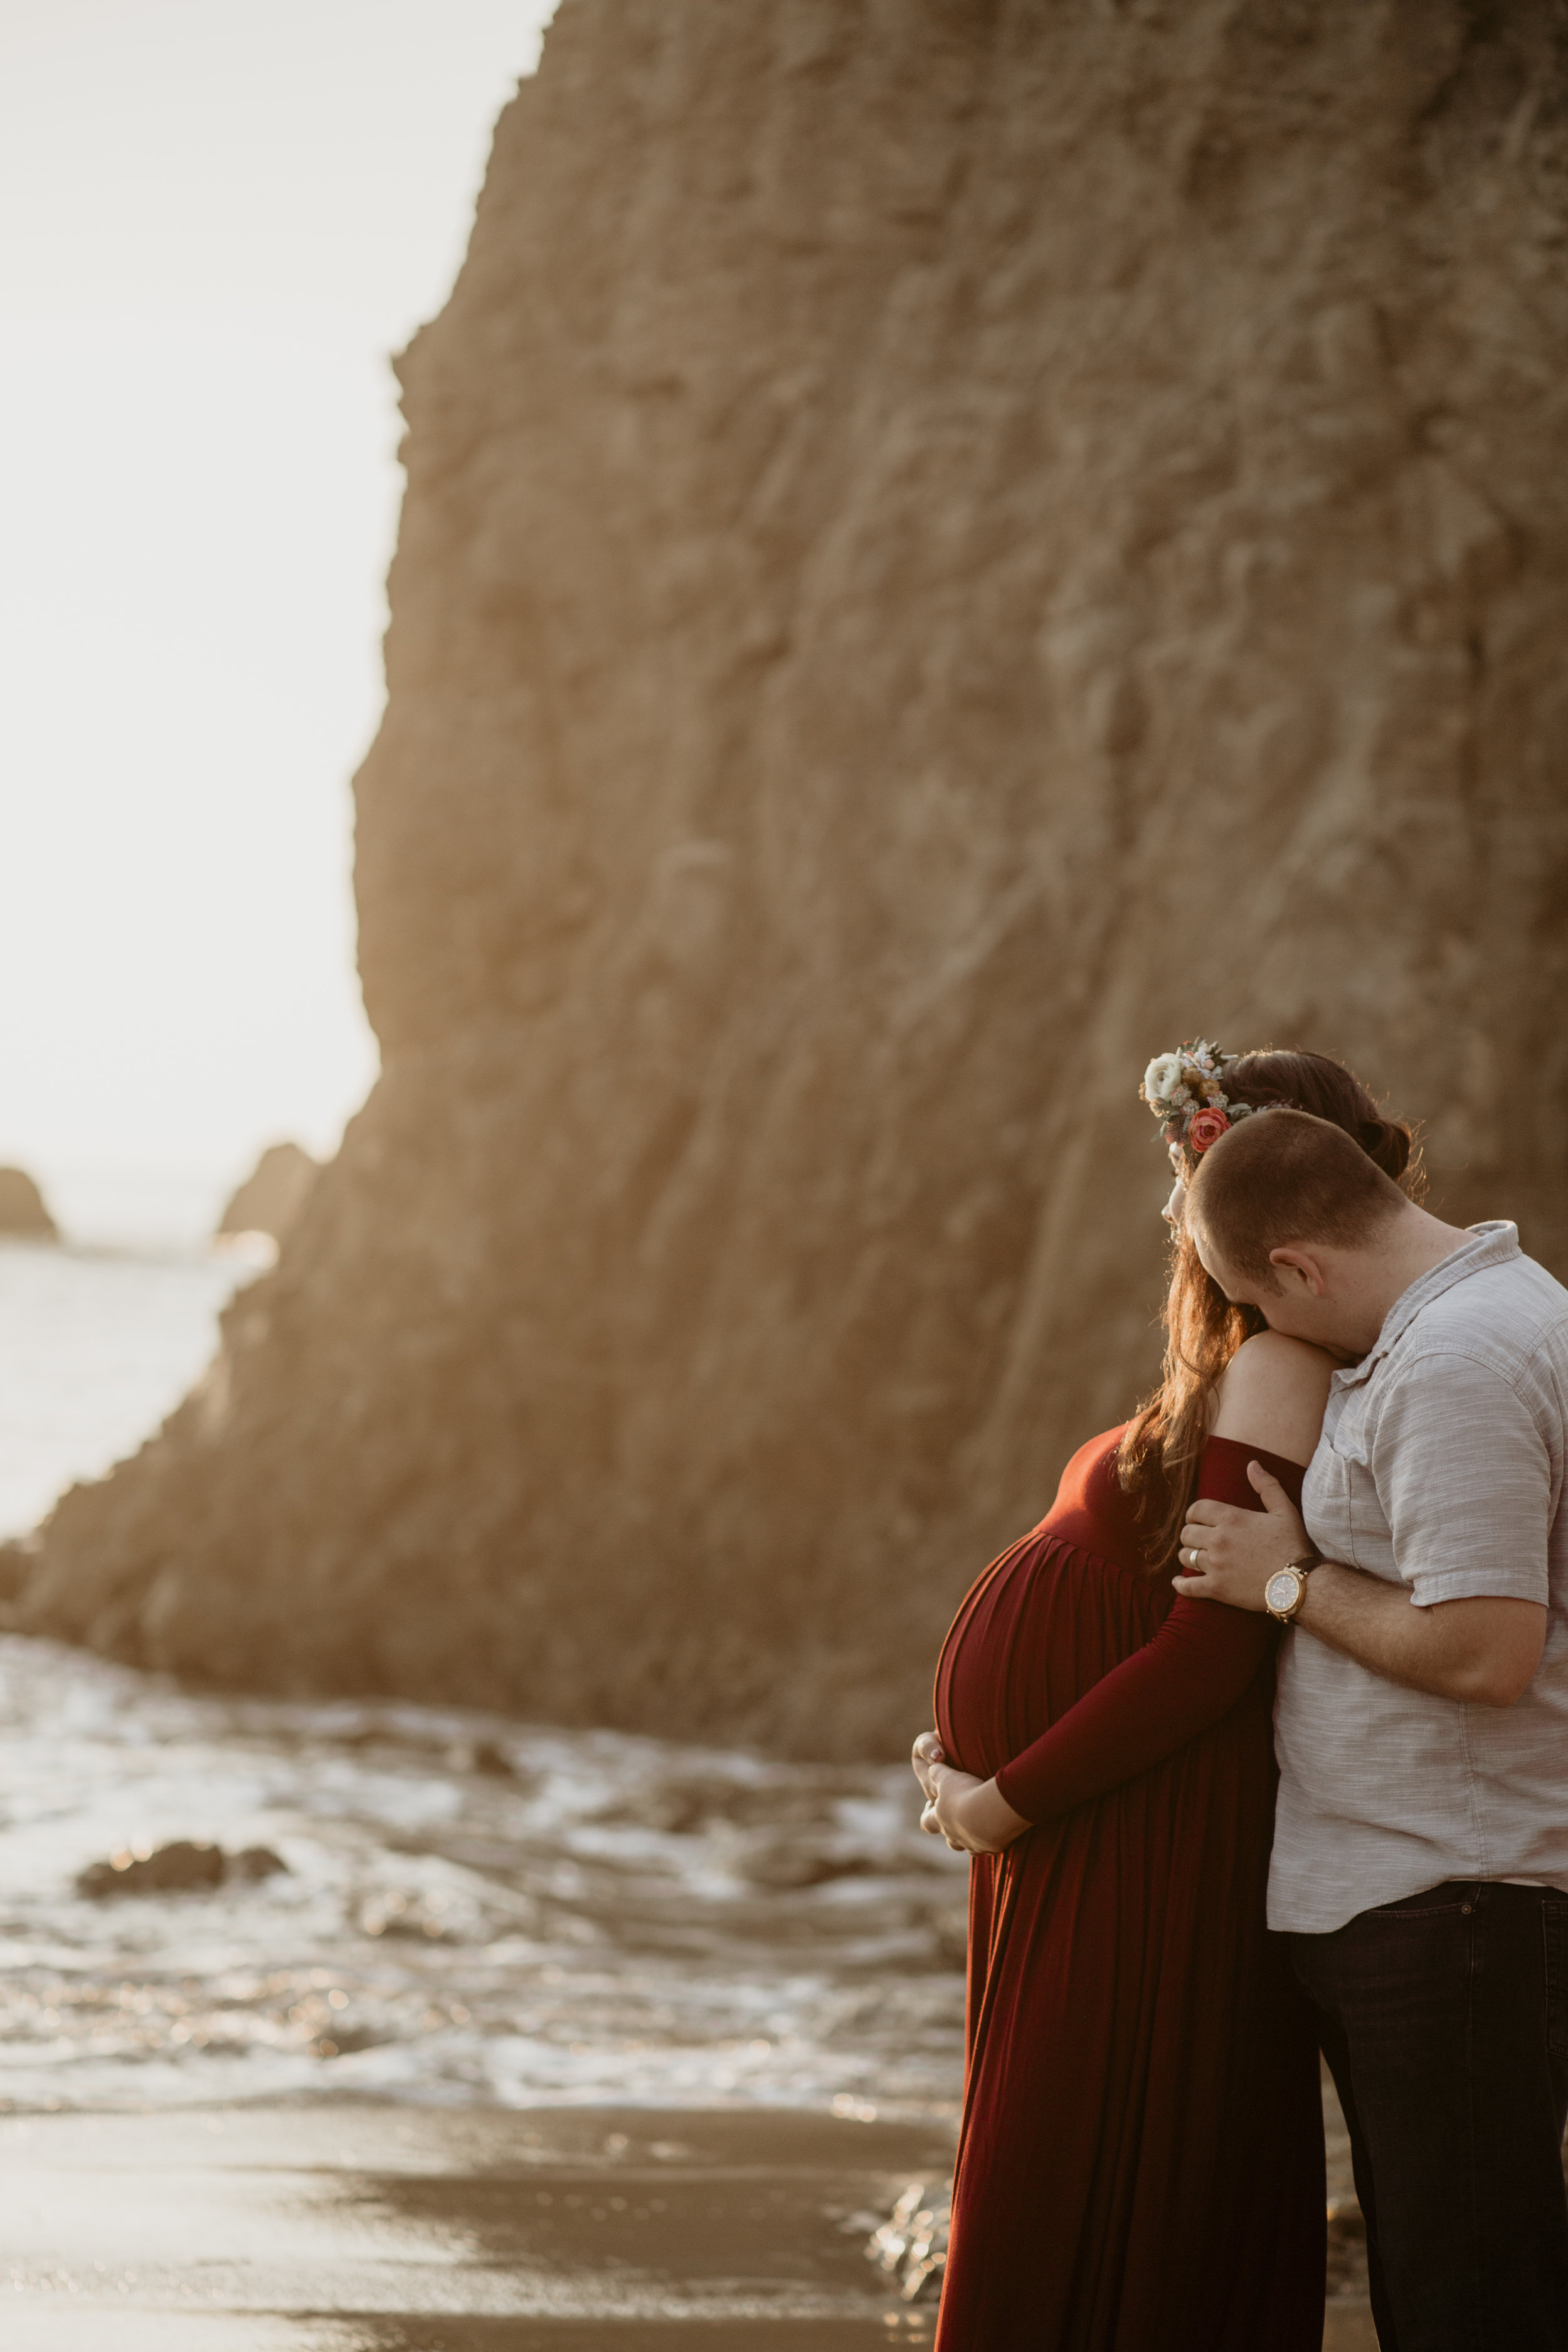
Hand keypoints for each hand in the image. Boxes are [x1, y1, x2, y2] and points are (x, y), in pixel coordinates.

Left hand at [910, 1731, 1029, 1854]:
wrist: (990, 1813)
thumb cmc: (964, 1794)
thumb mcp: (946, 1777)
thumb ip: (936, 1772)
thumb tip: (931, 1768)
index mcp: (940, 1820)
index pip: (926, 1822)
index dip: (928, 1815)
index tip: (934, 1806)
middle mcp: (955, 1836)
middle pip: (950, 1841)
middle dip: (953, 1831)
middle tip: (962, 1818)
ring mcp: (973, 1845)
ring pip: (970, 1847)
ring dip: (973, 1838)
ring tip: (982, 1825)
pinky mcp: (991, 1848)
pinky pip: (990, 1848)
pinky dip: (992, 1840)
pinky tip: (999, 1829)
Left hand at [1172, 1461, 1311, 1612]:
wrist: (1299, 1584)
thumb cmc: (1293, 1545)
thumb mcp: (1284, 1510)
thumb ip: (1267, 1485)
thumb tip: (1252, 1464)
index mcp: (1231, 1518)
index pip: (1196, 1509)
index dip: (1193, 1514)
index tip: (1197, 1520)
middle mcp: (1218, 1539)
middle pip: (1187, 1533)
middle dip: (1191, 1535)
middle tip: (1199, 1540)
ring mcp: (1215, 1565)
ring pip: (1185, 1556)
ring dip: (1188, 1556)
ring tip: (1195, 1558)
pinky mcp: (1217, 1588)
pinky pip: (1188, 1586)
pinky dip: (1180, 1584)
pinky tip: (1179, 1582)